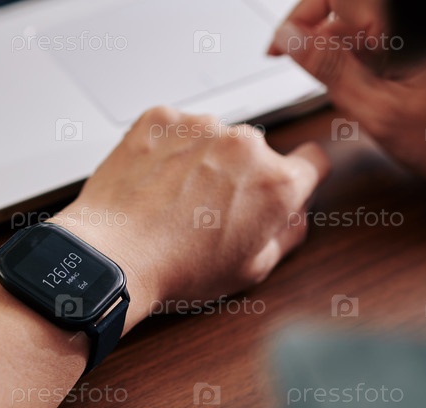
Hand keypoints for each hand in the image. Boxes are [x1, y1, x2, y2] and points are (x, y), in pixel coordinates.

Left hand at [50, 107, 329, 326]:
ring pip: (213, 139)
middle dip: (240, 176)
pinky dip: (167, 149)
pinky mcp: (161, 118)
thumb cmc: (176, 268)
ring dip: (202, 160)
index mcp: (276, 183)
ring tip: (172, 200)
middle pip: (256, 153)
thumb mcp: (251, 270)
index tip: (282, 184)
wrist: (112, 254)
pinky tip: (153, 182)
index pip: (314, 160)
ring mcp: (201, 125)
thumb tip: (295, 215)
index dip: (301, 176)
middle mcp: (245, 144)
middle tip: (208, 211)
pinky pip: (175, 128)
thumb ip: (287, 235)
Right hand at [270, 0, 425, 210]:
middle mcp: (415, 21)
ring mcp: (422, 30)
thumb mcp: (375, 110)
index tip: (280, 47)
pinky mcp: (425, 42)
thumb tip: (289, 40)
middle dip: (314, 36)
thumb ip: (329, 69)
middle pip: (346, 9)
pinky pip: (379, 40)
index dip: (300, 17)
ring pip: (360, 26)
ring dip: (337, 53)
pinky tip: (360, 90)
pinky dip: (359, 62)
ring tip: (338, 92)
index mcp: (405, 27)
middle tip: (295, 67)